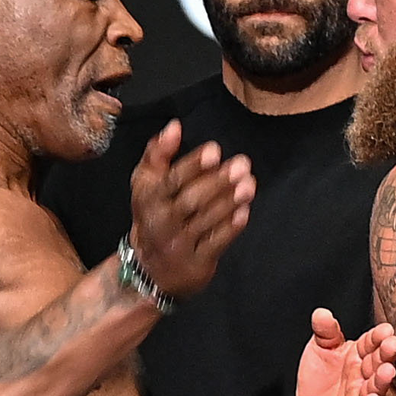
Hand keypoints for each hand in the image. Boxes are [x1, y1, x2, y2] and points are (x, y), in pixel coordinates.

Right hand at [129, 121, 255, 298]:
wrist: (149, 268)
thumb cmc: (154, 215)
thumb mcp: (147, 184)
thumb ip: (158, 153)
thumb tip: (174, 126)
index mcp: (150, 199)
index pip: (172, 180)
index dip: (193, 165)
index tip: (215, 150)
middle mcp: (162, 223)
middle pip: (191, 200)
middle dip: (218, 182)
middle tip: (241, 164)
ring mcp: (178, 245)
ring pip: (206, 221)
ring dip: (229, 201)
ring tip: (249, 184)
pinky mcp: (195, 263)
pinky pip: (215, 244)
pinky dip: (231, 227)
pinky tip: (245, 211)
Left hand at [296, 308, 395, 395]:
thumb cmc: (320, 382)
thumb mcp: (319, 350)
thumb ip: (324, 332)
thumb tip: (321, 312)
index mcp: (357, 357)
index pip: (369, 344)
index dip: (377, 337)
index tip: (386, 330)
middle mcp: (362, 377)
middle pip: (376, 364)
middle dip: (385, 355)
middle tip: (392, 345)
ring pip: (374, 389)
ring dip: (381, 381)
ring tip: (387, 371)